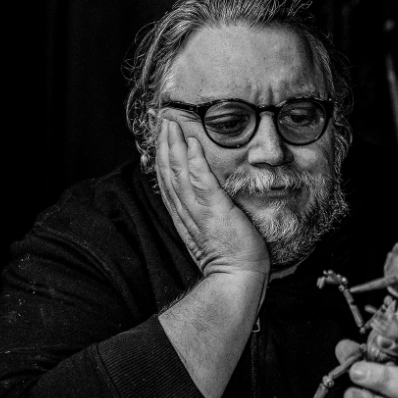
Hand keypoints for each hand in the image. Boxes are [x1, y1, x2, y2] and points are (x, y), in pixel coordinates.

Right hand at [154, 119, 269, 277]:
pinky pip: (201, 183)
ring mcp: (198, 211)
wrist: (237, 280)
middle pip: (168, 172)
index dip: (162, 155)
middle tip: (160, 118)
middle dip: (163, 143)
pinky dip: (195, 163)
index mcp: (184, 215)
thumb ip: (206, 212)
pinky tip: (192, 144)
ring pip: (178, 173)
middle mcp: (186, 211)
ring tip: (171, 123)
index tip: (161, 133)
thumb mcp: (212, 231)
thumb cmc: (231, 258)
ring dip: (173, 146)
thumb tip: (207, 194)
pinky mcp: (215, 212)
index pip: (168, 179)